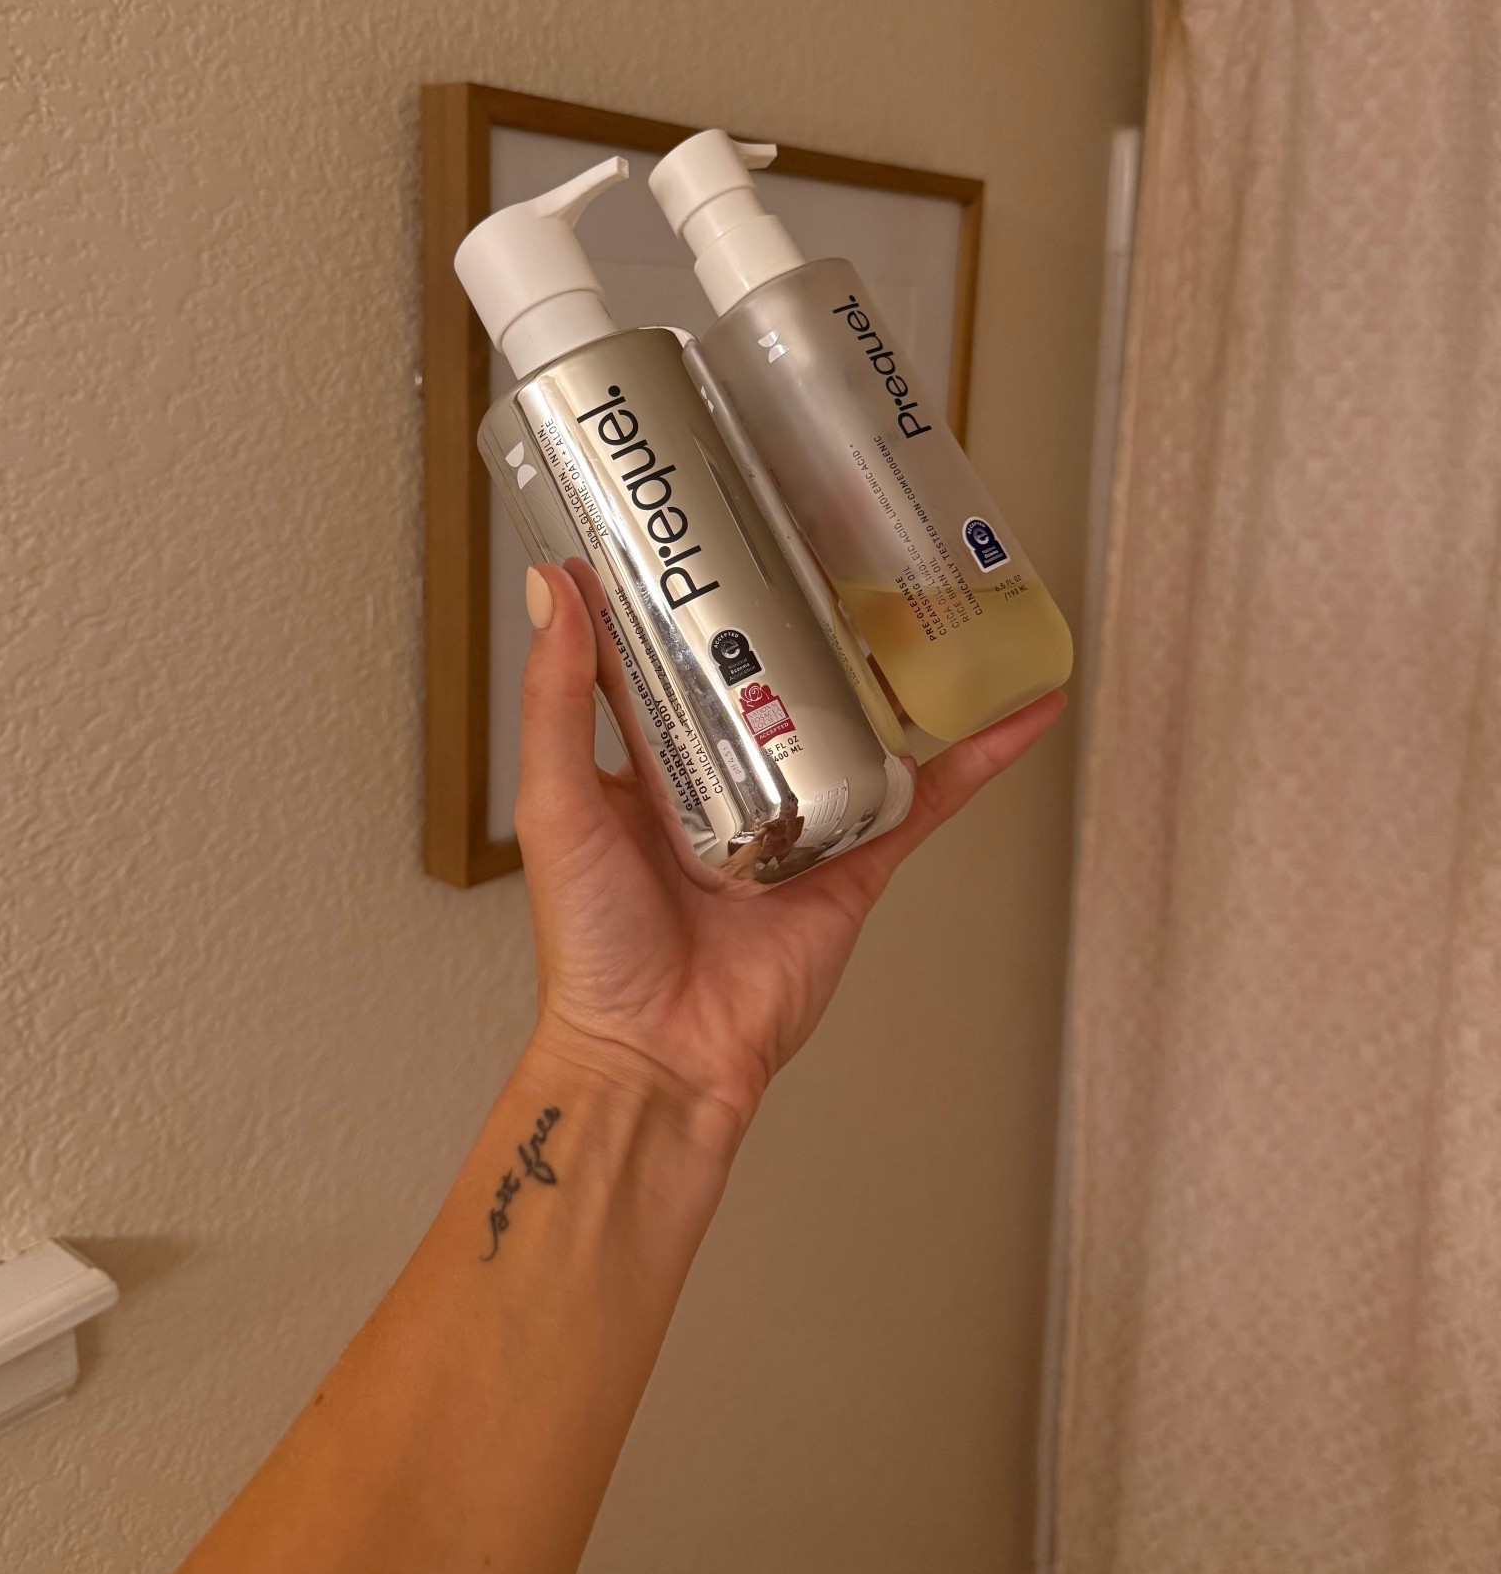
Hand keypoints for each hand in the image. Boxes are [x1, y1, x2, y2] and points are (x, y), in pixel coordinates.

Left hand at [517, 562, 1063, 1141]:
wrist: (659, 1054)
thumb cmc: (593, 944)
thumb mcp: (557, 804)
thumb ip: (557, 700)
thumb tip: (550, 588)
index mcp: (651, 762)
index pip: (672, 657)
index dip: (691, 595)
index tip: (710, 518)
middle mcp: (726, 780)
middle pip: (775, 682)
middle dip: (802, 619)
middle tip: (832, 535)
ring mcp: (799, 817)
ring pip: (857, 728)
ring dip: (894, 672)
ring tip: (930, 593)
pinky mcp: (856, 860)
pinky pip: (927, 798)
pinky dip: (978, 757)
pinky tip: (1022, 710)